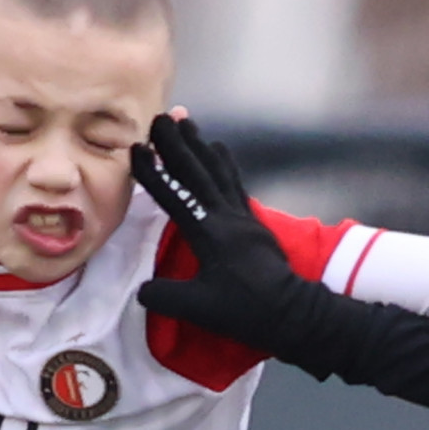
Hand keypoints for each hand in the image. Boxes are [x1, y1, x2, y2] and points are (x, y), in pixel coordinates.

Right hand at [129, 112, 325, 359]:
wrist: (292, 312)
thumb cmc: (245, 310)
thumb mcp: (197, 308)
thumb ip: (164, 296)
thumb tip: (142, 290)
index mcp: (208, 233)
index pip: (174, 195)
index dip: (153, 173)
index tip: (136, 148)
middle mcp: (225, 216)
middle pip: (197, 172)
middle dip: (176, 144)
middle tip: (161, 117)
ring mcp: (241, 216)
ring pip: (217, 171)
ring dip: (199, 145)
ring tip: (186, 121)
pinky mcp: (252, 221)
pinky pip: (234, 183)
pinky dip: (223, 163)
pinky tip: (219, 150)